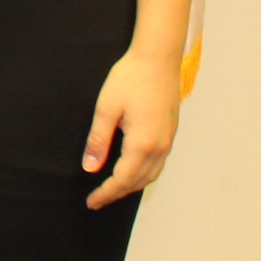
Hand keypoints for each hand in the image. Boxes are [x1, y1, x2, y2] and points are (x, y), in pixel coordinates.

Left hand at [81, 45, 180, 208]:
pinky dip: (143, 175)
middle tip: (98, 200)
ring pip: (150, 176)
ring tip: (112, 190)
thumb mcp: (106, 108)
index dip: (105, 193)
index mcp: (142, 143)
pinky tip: (132, 172)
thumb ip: (98, 140)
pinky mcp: (170, 133)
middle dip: (117, 194)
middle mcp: (159, 147)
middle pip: (137, 182)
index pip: (122, 179)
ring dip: (131, 186)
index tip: (91, 202)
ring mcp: (168, 141)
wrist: (158, 59)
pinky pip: (158, 165)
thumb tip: (90, 168)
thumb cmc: (130, 78)